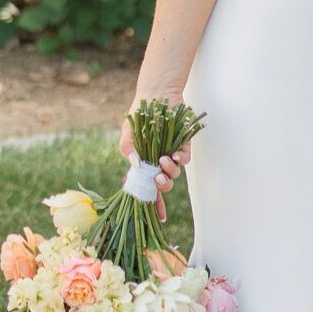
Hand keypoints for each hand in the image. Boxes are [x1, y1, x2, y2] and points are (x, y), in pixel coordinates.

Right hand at [121, 99, 193, 222]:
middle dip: (163, 187)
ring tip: (164, 160)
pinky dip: (181, 160)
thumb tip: (135, 166)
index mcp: (144, 164)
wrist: (156, 95)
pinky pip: (185, 159)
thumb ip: (127, 149)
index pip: (147, 188)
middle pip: (163, 184)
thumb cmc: (139, 115)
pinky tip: (175, 155)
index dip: (153, 203)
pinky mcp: (184, 144)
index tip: (158, 216)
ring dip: (170, 171)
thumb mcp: (128, 133)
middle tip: (159, 180)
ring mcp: (171, 154)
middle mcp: (158, 162)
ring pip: (174, 173)